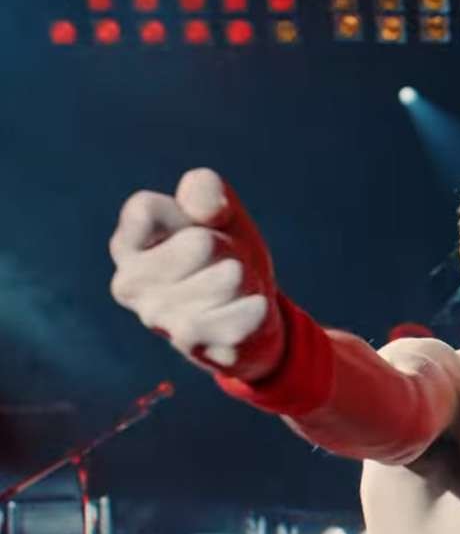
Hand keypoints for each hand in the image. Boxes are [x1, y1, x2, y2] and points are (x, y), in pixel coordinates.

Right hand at [109, 168, 283, 380]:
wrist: (252, 315)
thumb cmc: (226, 254)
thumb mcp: (221, 212)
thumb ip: (206, 189)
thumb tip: (205, 210)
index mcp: (128, 243)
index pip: (145, 210)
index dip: (190, 213)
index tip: (203, 226)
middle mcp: (130, 282)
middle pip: (201, 244)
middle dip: (230, 250)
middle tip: (226, 264)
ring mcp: (156, 317)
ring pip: (226, 279)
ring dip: (246, 280)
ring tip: (235, 289)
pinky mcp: (189, 344)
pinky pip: (239, 317)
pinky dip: (256, 308)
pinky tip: (249, 310)